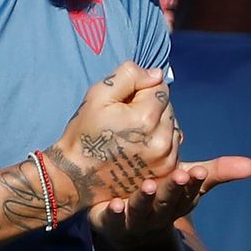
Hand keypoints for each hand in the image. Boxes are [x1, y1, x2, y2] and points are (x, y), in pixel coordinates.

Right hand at [45, 62, 178, 207]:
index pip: (160, 88)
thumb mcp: (98, 95)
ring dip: (158, 125)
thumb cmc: (85, 134)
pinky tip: (140, 147)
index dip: (142, 90)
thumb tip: (156, 74)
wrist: (77, 176)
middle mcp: (162, 140)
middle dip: (151, 107)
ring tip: (132, 135)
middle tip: (126, 120)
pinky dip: (160, 142)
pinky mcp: (165, 171)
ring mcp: (166, 159)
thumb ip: (129, 76)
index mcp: (146, 119)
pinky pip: (173, 145)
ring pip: (173, 125)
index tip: (125, 103)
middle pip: (168, 107)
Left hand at [88, 156, 250, 244]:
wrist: (128, 240)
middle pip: (167, 201)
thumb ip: (217, 172)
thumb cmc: (161, 202)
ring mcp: (133, 221)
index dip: (194, 183)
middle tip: (182, 175)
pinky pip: (112, 220)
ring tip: (150, 186)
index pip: (189, 192)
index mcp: (176, 203)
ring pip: (141, 210)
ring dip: (146, 200)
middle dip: (174, 189)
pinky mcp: (107, 223)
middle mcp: (156, 214)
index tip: (199, 171)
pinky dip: (116, 214)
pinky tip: (117, 204)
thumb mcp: (189, 185)